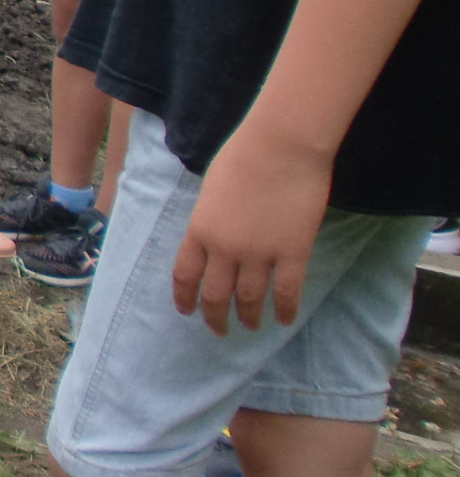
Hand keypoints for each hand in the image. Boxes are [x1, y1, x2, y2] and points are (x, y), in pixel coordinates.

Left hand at [171, 128, 332, 334]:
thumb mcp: (210, 190)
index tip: (187, 311)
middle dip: (214, 316)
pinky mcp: (293, 253)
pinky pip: (287, 292)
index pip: (184, 275)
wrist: (280, 146)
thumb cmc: (243, 156)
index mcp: (199, 230)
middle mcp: (224, 249)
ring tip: (250, 326)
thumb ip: (209, 219)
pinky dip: (285, 310)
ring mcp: (259, 254)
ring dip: (248, 316)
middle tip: (218, 329)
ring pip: (250, 298)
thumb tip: (213, 236)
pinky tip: (284, 320)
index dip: (184, 297)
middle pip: (214, 294)